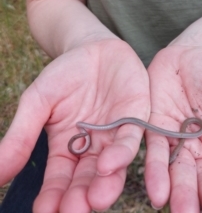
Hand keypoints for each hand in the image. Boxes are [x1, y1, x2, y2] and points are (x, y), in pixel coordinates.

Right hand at [0, 39, 149, 212]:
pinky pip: (130, 138)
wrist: (92, 47)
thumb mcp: (38, 101)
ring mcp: (116, 133)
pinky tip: (108, 163)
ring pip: (112, 165)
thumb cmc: (64, 74)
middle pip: (88, 179)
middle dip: (81, 198)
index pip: (59, 180)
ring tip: (95, 200)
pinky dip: (120, 152)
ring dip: (105, 183)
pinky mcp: (136, 117)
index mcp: (68, 147)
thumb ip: (22, 135)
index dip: (53, 197)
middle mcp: (94, 146)